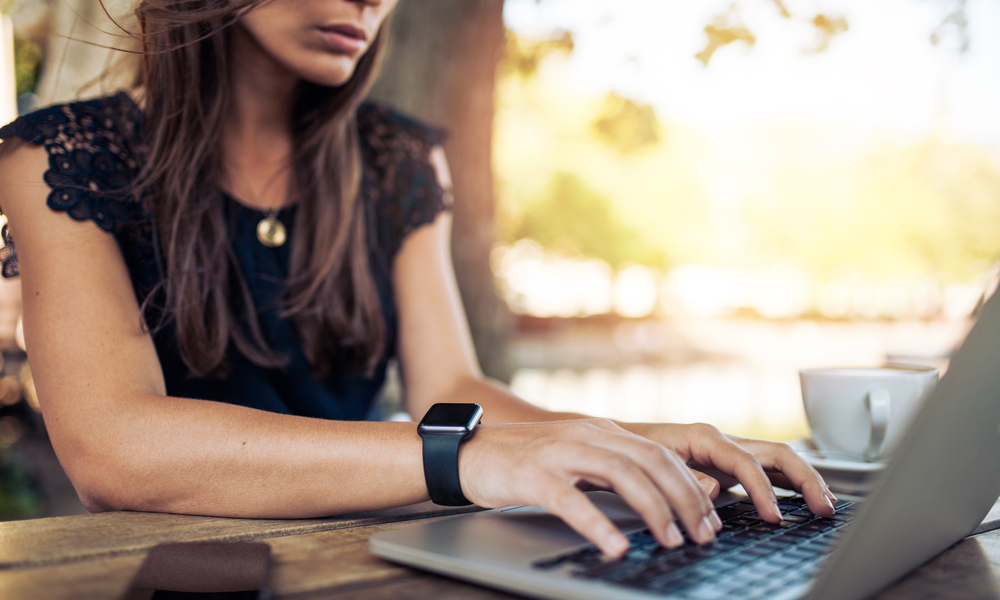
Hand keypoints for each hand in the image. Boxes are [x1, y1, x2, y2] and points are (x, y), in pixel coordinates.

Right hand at [458, 419, 721, 557]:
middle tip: (703, 534)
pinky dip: (598, 524)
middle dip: (685, 499)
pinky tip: (615, 546)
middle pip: (651, 461)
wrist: (466, 451)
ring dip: (654, 509)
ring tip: (671, 540)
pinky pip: (571, 500)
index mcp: (601, 433)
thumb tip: (659, 500)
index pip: (661, 455)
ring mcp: (559, 452)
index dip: (692, 486)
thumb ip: (612, 473)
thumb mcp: (576, 460)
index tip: (711, 519)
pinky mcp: (532, 474)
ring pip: (621, 474)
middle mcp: (587, 435)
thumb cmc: (523, 463)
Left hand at [626, 423, 836, 521]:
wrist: (616, 441)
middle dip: (805, 480)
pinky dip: (789, 482)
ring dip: (805, 480)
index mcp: (704, 437)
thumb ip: (685, 476)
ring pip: (778, 459)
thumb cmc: (632, 451)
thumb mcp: (653, 464)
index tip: (774, 518)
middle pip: (777, 453)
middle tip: (823, 508)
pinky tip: (804, 499)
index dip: (764, 490)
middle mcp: (721, 440)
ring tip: (825, 505)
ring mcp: (728, 450)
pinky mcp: (728, 463)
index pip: (747, 462)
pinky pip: (768, 468)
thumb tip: (716, 489)